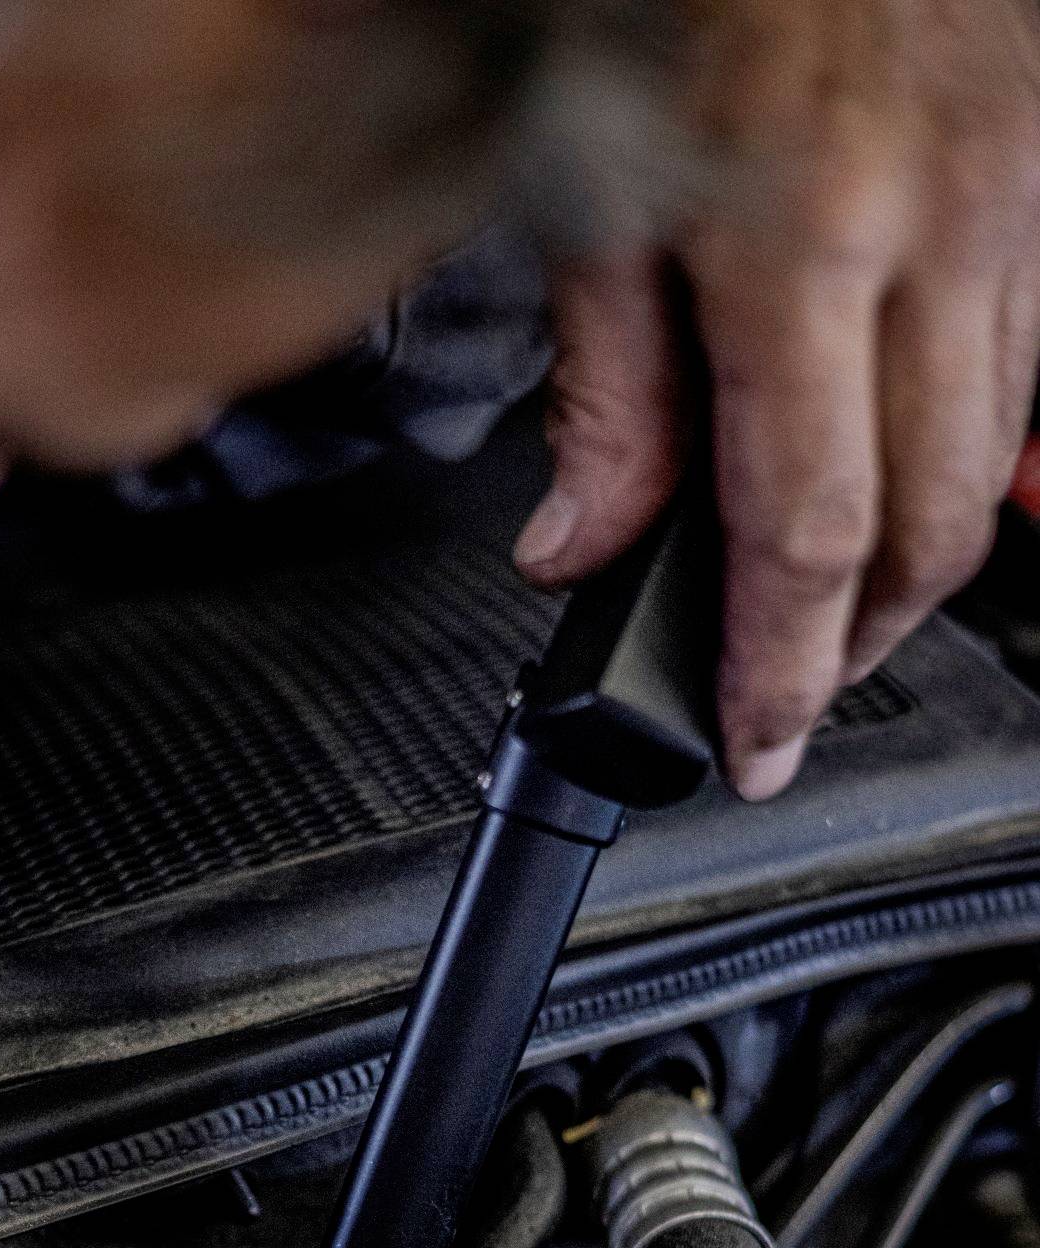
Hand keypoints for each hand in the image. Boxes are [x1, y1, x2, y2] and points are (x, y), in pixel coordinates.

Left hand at [513, 0, 1039, 798]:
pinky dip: (967, 447)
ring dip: (924, 560)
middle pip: (933, 524)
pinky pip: (1024, 359)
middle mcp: (932, 232)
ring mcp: (1008, 202)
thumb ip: (602, 383)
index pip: (805, 532)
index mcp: (802, 241)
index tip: (755, 746)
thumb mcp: (595, 176)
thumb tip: (579, 546)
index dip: (782, 669)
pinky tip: (903, 474)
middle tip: (793, 702)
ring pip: (999, 452)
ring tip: (838, 618)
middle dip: (867, 645)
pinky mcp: (1037, 178)